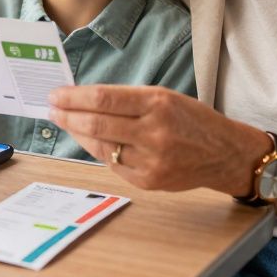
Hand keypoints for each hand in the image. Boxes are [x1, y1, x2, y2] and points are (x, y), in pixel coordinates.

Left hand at [48, 85, 266, 193]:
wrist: (224, 154)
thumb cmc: (192, 120)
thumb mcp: (165, 97)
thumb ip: (128, 100)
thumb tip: (84, 101)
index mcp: (157, 103)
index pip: (104, 98)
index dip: (74, 97)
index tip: (56, 95)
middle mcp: (154, 131)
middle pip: (97, 124)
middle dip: (68, 116)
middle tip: (52, 109)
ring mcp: (151, 160)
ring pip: (101, 147)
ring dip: (78, 134)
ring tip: (65, 123)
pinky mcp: (148, 180)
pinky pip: (113, 164)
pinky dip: (98, 151)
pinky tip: (89, 141)